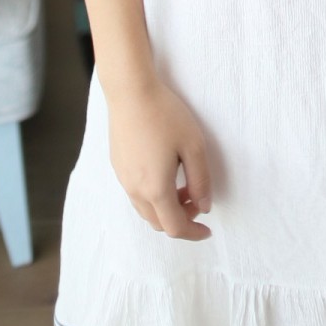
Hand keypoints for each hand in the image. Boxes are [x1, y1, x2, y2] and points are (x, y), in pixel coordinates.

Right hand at [104, 70, 213, 240]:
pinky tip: (165, 171)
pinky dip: (153, 196)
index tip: (208, 230)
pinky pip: (136, 194)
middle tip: (197, 200)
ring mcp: (123, 178)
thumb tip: (204, 207)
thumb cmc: (165, 115)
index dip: (193, 233)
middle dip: (181, 219)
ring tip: (183, 185)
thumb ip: (201, 181)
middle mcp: (135, 189)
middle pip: (158, 222)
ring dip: (166, 207)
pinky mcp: (118, 166)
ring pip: (145, 210)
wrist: (131, 91)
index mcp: (156, 189)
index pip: (174, 227)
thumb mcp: (194, 146)